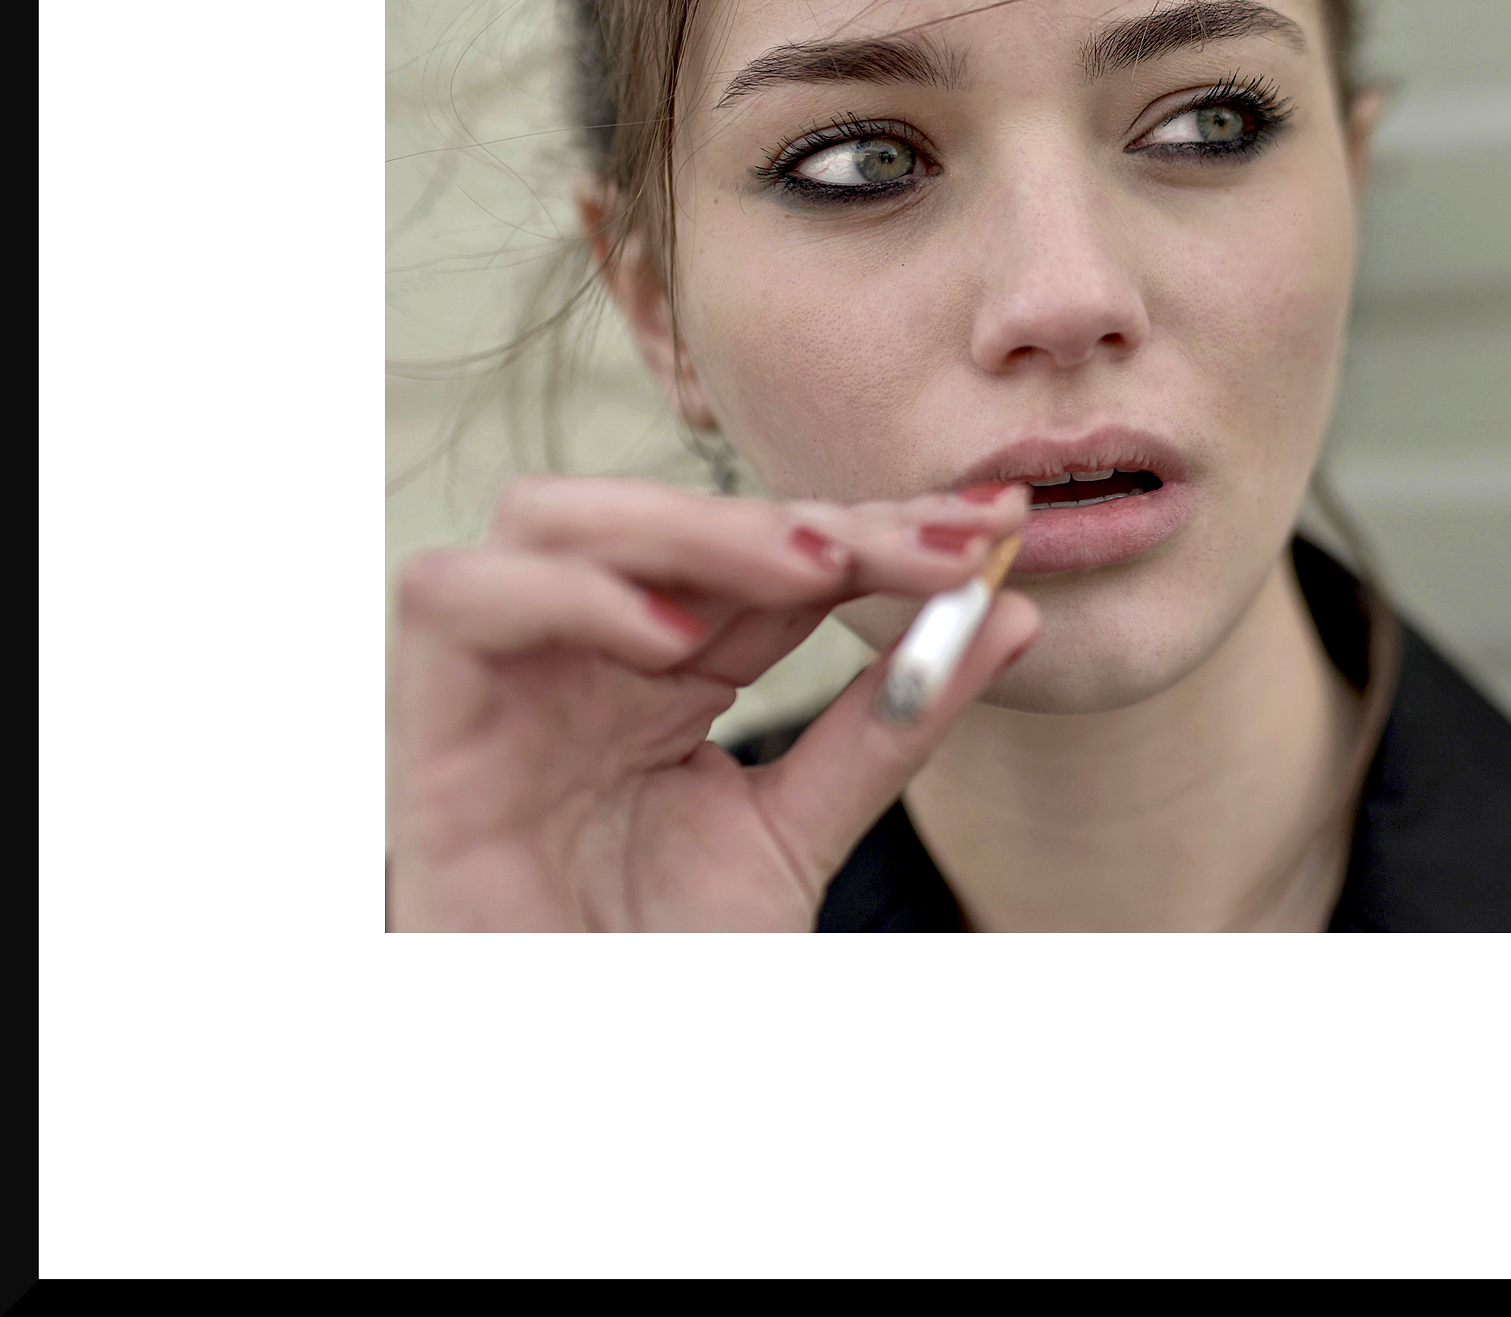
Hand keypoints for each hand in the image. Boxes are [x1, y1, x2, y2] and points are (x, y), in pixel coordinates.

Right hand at [386, 475, 1035, 929]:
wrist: (579, 1063)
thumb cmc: (665, 961)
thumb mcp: (803, 829)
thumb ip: (894, 721)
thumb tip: (1013, 611)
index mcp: (659, 664)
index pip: (764, 551)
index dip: (875, 526)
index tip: (995, 527)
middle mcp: (577, 653)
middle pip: (670, 516)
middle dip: (810, 515)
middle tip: (938, 543)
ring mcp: (499, 682)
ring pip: (554, 519)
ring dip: (695, 526)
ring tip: (820, 566)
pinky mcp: (428, 731)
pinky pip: (455, 601)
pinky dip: (568, 595)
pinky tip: (676, 639)